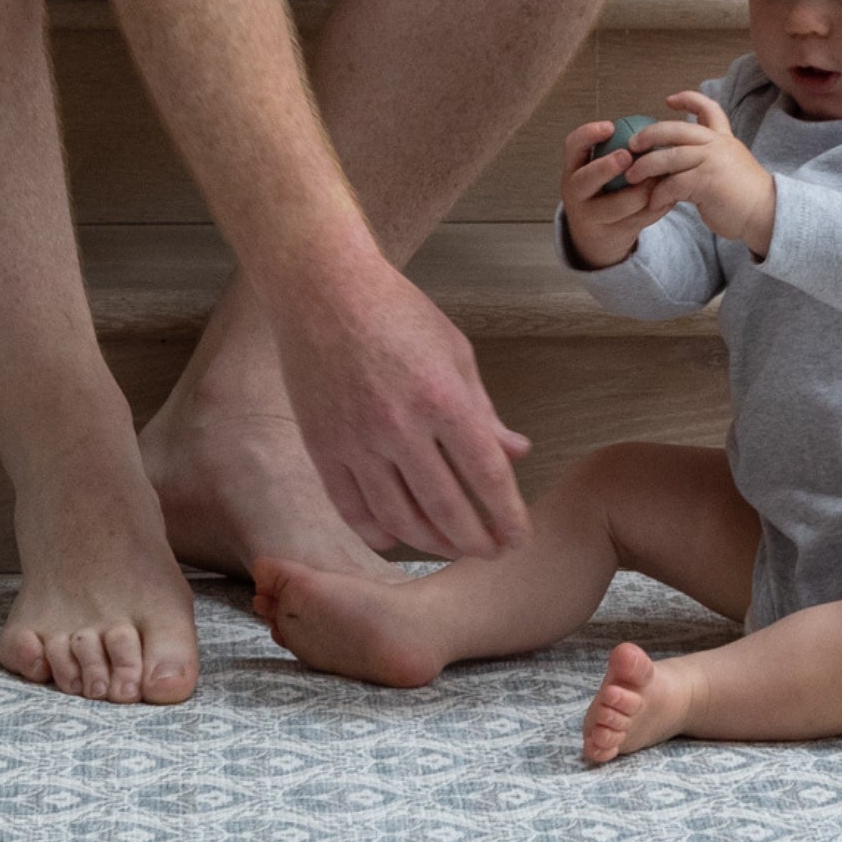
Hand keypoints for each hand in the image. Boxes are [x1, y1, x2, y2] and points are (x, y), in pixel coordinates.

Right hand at [273, 265, 529, 557]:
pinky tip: (395, 538)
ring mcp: (356, 440)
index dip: (507, 515)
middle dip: (475, 541)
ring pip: (398, 517)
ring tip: (451, 548)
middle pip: (445, 508)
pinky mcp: (321, 445)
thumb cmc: (397, 312)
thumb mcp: (455, 352)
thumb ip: (484, 410)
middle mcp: (399, 426)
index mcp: (442, 398)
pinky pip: (351, 506)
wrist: (323, 289)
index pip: (486, 475)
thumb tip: (516, 453)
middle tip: (490, 553)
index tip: (519, 537)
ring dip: (430, 543)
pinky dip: (375, 531)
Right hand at [560, 115, 673, 267]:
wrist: (597, 234)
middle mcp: (576, 193)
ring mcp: (592, 217)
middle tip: (627, 156)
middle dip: (606, 167)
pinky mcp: (613, 234)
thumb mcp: (598, 169)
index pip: (573, 146)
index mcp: (573, 169)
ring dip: (642, 190)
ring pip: (618, 205)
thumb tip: (653, 126)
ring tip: (661, 177)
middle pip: (586, 179)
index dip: (589, 135)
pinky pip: (638, 220)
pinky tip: (671, 196)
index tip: (610, 125)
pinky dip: (657, 207)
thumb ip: (616, 149)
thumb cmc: (604, 189)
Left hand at [616, 87, 776, 257]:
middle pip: (675, 129)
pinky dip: (658, 193)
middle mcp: (717, 145)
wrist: (768, 215)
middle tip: (632, 145)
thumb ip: (709, 157)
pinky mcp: (707, 182)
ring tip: (631, 176)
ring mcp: (712, 162)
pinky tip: (653, 202)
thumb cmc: (745, 197)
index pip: (708, 108)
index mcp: (723, 139)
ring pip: (668, 156)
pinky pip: (673, 184)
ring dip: (645, 166)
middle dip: (649, 135)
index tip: (669, 100)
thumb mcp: (730, 165)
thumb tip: (678, 159)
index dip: (687, 99)